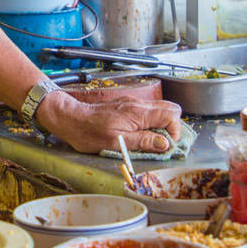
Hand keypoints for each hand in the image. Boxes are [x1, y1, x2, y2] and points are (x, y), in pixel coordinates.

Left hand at [36, 93, 181, 154]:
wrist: (71, 119)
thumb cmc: (89, 133)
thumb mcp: (117, 143)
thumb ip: (143, 142)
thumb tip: (165, 144)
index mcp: (138, 113)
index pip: (171, 115)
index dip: (175, 132)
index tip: (166, 145)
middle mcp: (138, 104)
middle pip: (170, 108)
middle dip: (173, 127)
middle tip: (162, 142)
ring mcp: (133, 103)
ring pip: (160, 108)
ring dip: (162, 124)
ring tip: (151, 139)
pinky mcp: (127, 105)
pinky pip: (148, 110)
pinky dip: (152, 121)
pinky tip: (141, 133)